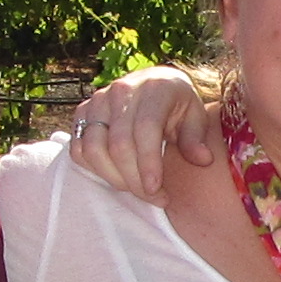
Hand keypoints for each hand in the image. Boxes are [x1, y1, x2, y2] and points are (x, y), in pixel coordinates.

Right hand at [65, 65, 215, 196]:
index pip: (145, 129)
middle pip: (119, 145)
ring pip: (93, 148)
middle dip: (134, 180)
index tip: (156, 190)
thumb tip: (202, 160)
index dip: (148, 164)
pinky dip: (94, 168)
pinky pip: (78, 148)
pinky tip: (116, 176)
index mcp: (154, 88)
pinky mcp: (82, 113)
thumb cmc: (177, 105)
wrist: (153, 83)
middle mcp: (121, 91)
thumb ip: (196, 138)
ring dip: (113, 178)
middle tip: (154, 198)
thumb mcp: (195, 116)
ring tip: (136, 188)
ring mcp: (98, 101)